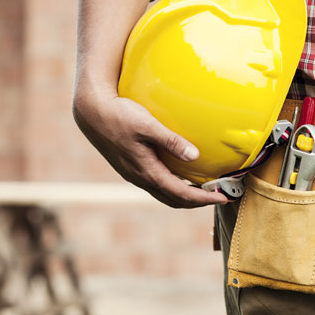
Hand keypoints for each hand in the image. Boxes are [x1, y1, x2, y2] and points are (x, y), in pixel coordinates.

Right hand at [73, 89, 227, 208]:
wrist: (91, 112)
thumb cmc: (119, 115)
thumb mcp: (147, 125)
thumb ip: (171, 141)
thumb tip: (195, 156)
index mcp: (146, 171)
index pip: (181, 194)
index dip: (204, 199)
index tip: (223, 197)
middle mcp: (140, 178)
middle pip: (174, 200)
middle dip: (197, 202)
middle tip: (219, 196)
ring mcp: (134, 174)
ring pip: (164, 194)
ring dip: (185, 195)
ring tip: (204, 189)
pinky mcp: (131, 166)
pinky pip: (156, 184)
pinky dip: (173, 186)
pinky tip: (181, 174)